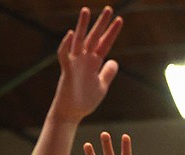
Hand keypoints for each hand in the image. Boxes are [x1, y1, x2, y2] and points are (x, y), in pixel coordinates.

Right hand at [50, 6, 123, 122]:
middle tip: (109, 8)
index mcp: (93, 62)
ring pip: (78, 41)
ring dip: (81, 26)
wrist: (71, 114)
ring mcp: (75, 64)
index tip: (119, 19)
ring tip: (86, 10)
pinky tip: (70, 34)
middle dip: (101, 23)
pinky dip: (66, 45)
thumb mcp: (102, 86)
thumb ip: (107, 73)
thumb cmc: (85, 101)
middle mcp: (84, 59)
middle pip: (94, 37)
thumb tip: (115, 61)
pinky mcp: (67, 71)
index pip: (105, 43)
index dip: (112, 32)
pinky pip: (64, 56)